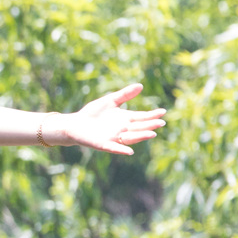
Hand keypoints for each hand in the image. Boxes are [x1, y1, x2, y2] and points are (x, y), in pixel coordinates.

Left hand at [52, 83, 166, 154]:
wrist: (75, 123)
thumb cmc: (92, 113)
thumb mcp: (110, 101)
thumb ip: (124, 95)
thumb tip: (141, 85)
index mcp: (125, 119)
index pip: (142, 117)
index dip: (152, 115)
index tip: (163, 112)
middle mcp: (122, 130)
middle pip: (139, 128)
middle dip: (150, 125)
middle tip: (161, 123)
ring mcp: (114, 138)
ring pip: (130, 138)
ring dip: (141, 137)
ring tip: (152, 134)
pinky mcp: (103, 144)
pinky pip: (114, 148)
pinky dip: (121, 149)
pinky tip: (130, 151)